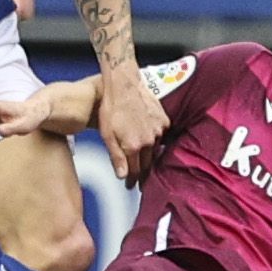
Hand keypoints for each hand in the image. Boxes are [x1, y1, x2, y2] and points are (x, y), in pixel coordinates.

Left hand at [98, 71, 166, 185]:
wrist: (124, 84)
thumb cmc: (111, 108)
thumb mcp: (107, 134)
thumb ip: (116, 156)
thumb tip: (122, 176)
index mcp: (134, 146)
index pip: (135, 171)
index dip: (132, 180)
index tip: (130, 186)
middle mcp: (149, 141)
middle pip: (148, 163)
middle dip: (142, 172)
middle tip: (138, 180)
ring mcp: (158, 130)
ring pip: (155, 149)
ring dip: (149, 156)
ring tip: (144, 161)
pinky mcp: (164, 120)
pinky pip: (161, 136)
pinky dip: (154, 140)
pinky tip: (148, 140)